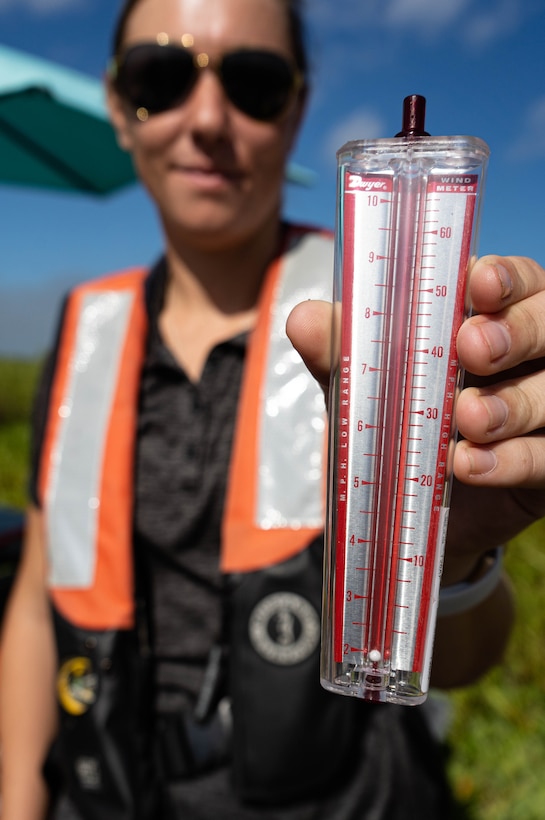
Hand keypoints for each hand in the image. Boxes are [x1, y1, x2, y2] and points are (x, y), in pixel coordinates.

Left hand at [287, 255, 544, 565]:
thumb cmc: (386, 424)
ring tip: (467, 421)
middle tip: (472, 348)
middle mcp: (526, 357)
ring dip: (514, 402)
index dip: (505, 276)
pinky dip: (511, 460)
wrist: (396, 508)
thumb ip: (339, 353)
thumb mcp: (359, 387)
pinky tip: (469, 467)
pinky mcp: (544, 464)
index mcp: (486, 319)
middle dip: (517, 330)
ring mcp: (541, 409)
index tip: (478, 284)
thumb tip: (303, 319)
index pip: (515, 280)